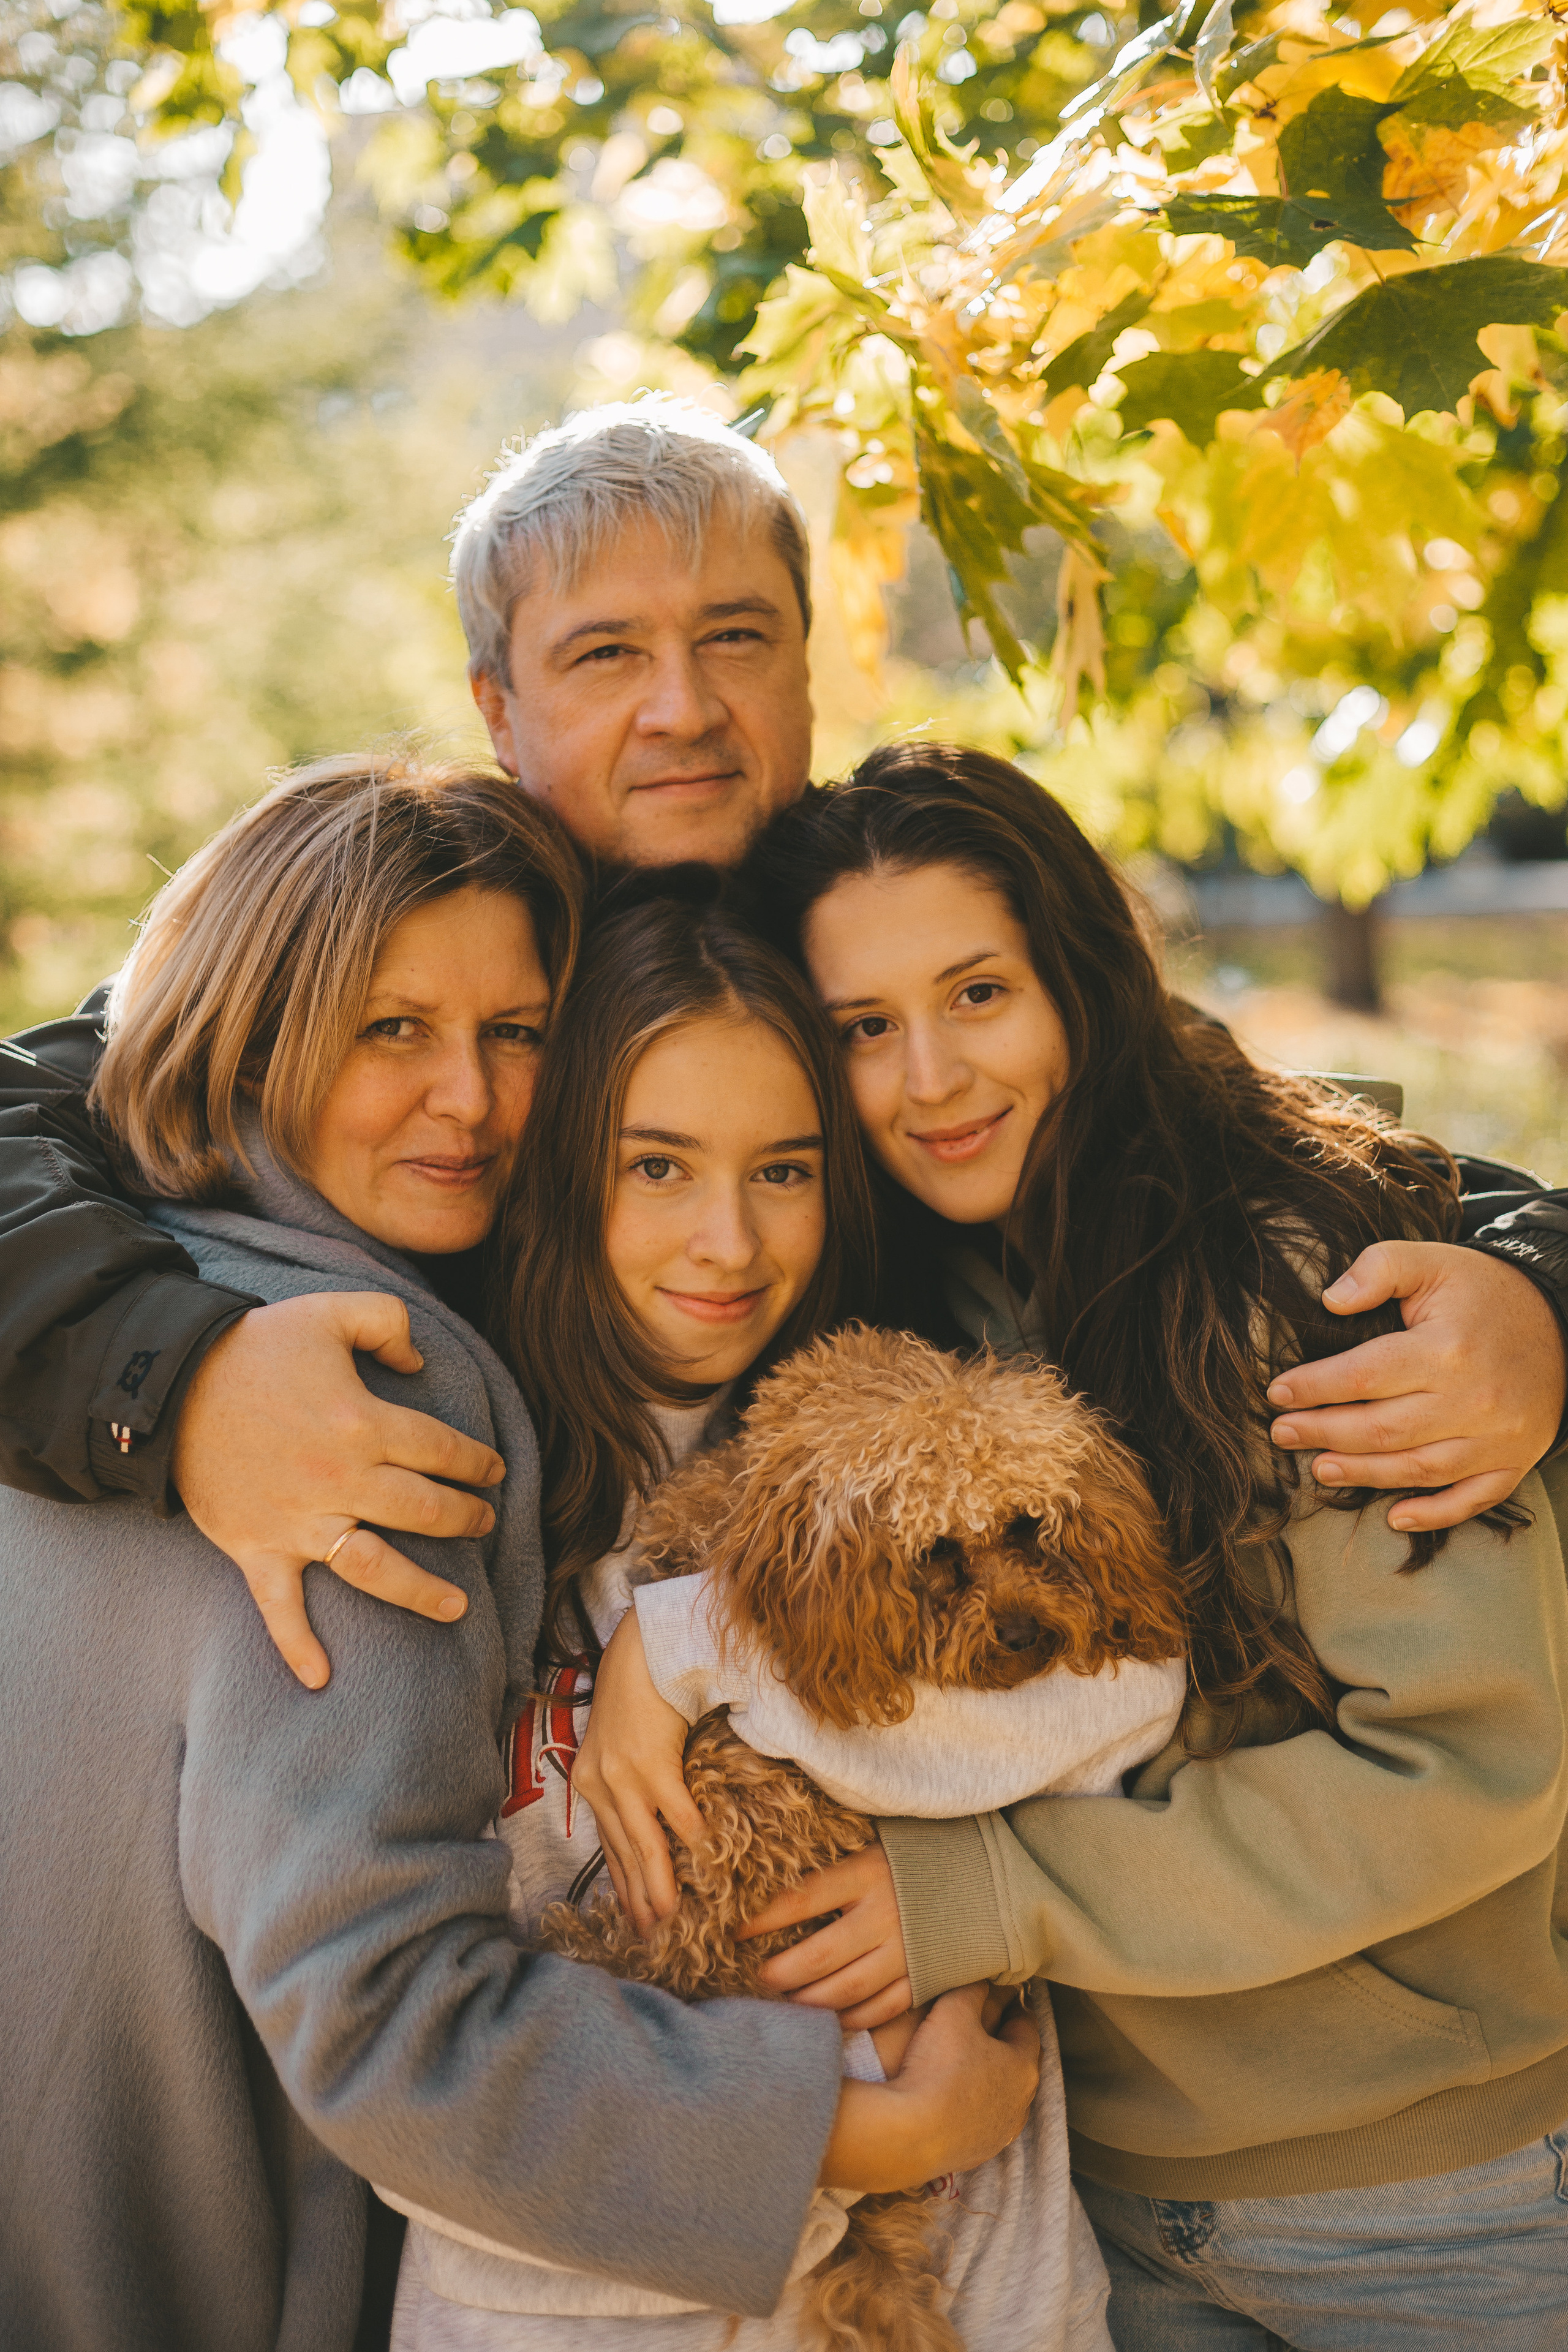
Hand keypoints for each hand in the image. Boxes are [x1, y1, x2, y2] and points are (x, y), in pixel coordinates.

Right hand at [172, 1293, 504, 1688]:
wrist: (170, 1382)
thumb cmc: (255, 1345)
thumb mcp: (331, 1310)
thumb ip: (389, 1324)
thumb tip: (421, 1363)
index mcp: (364, 1423)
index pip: (442, 1450)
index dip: (476, 1461)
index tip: (493, 1470)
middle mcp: (340, 1479)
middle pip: (422, 1509)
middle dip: (464, 1518)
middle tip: (483, 1521)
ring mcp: (298, 1520)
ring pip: (374, 1566)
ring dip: (420, 1590)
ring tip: (460, 1606)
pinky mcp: (257, 1545)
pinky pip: (279, 1606)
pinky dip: (296, 1644)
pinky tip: (319, 1677)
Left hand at [573, 1610, 703, 1932]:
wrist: (643, 1649)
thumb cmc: (639, 1692)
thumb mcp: (622, 1743)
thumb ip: (631, 1781)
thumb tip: (659, 1820)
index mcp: (590, 1784)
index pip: (608, 1847)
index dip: (622, 1885)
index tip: (633, 1919)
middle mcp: (600, 1786)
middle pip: (623, 1855)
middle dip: (638, 1899)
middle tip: (651, 1938)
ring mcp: (623, 1778)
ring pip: (645, 1847)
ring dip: (660, 1887)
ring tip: (671, 1919)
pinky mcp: (650, 1766)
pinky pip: (678, 1816)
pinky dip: (693, 1842)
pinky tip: (705, 1863)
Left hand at [740, 1842, 909, 2029]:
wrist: (980, 1875)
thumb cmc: (910, 1858)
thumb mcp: (869, 1845)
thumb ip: (829, 1865)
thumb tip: (768, 1876)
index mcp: (866, 1873)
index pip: (800, 1900)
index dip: (761, 1919)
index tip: (733, 1930)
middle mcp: (886, 1914)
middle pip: (819, 1957)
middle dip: (779, 1973)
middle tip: (755, 1977)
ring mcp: (907, 1951)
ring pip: (846, 1990)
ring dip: (809, 2002)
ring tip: (784, 2002)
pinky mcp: (926, 1977)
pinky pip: (882, 2009)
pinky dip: (852, 2018)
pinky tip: (830, 2016)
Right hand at [818, 1984, 1039, 2191]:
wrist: (910, 2135)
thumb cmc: (938, 2067)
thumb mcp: (954, 2010)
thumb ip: (973, 1989)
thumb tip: (985, 1979)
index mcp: (1024, 2067)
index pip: (1026, 2026)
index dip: (1013, 2006)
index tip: (1001, 1993)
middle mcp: (1021, 2104)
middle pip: (1016, 2062)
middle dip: (1002, 2041)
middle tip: (981, 2022)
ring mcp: (1000, 2133)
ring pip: (1000, 2094)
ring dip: (987, 2076)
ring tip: (963, 2059)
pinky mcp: (976, 2153)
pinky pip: (980, 2119)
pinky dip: (971, 2104)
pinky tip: (948, 2095)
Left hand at [1267, 1242, 1565, 1531]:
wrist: (1558, 1318)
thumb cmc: (1482, 1291)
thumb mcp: (1432, 1261)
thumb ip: (1379, 1268)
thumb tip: (1331, 1299)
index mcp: (1446, 1349)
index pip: (1363, 1376)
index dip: (1314, 1387)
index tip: (1278, 1392)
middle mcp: (1473, 1400)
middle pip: (1382, 1429)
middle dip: (1323, 1433)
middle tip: (1282, 1433)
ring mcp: (1497, 1437)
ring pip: (1418, 1468)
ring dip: (1363, 1475)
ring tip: (1318, 1469)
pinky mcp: (1513, 1459)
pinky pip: (1473, 1498)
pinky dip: (1434, 1514)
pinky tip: (1394, 1517)